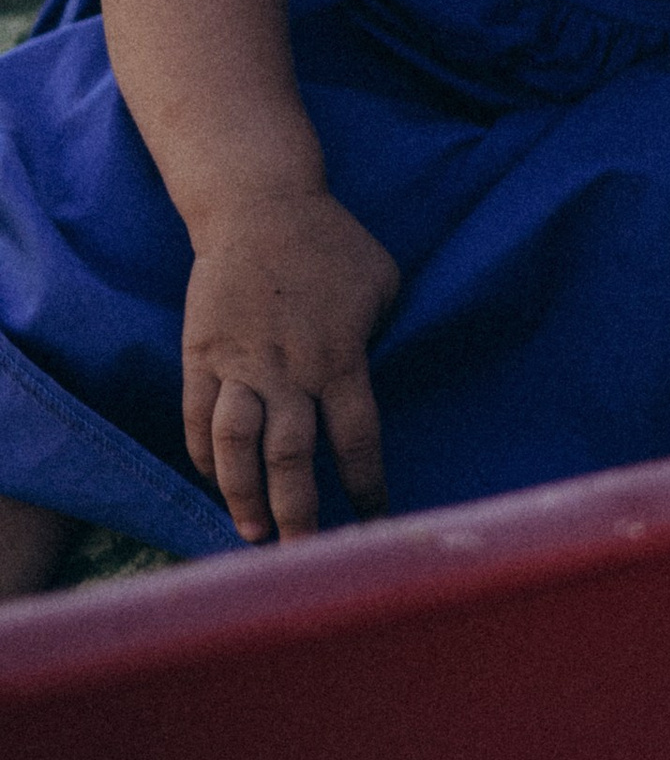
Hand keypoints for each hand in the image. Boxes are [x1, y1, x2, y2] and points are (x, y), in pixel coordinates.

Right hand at [181, 191, 398, 542]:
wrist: (258, 203)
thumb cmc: (332, 241)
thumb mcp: (383, 283)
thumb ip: (382, 336)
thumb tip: (380, 374)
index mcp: (341, 359)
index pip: (356, 440)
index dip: (364, 486)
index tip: (373, 520)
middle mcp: (289, 371)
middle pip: (291, 458)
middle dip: (298, 513)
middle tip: (303, 556)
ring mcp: (239, 364)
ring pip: (235, 446)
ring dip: (242, 496)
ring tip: (251, 534)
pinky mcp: (201, 353)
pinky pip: (195, 416)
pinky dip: (202, 455)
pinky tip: (214, 481)